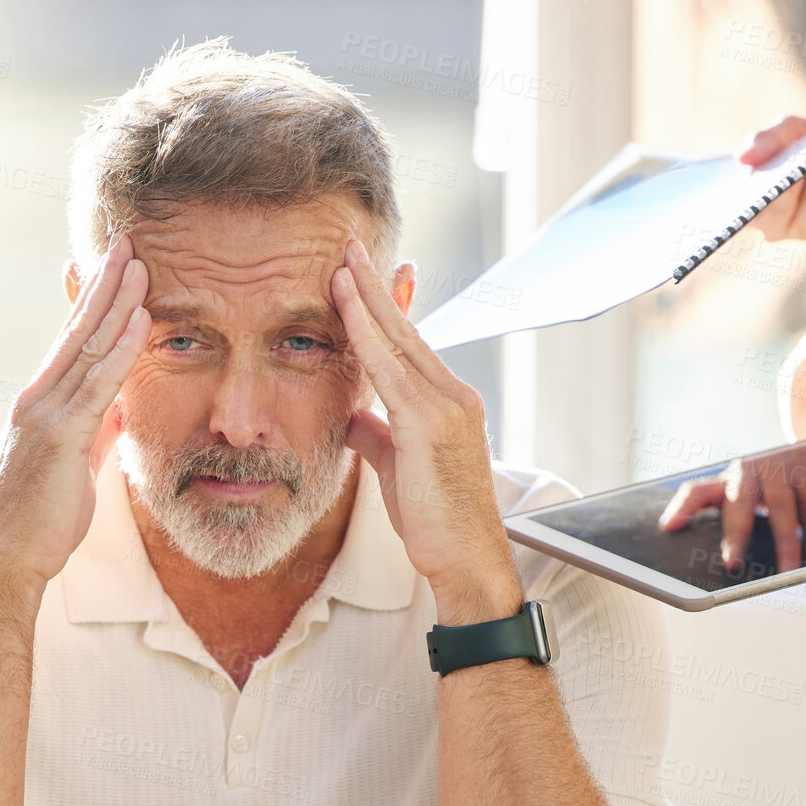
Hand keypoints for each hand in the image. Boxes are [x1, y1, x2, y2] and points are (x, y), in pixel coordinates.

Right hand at [0, 238, 150, 585]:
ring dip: (116, 302)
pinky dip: (120, 350)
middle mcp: (38, 398)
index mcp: (41, 403)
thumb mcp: (76, 467)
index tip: (113, 266)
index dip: (93, 301)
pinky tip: (139, 321)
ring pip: (86, 346)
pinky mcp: (59, 436)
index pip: (70, 341)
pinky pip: (96, 384)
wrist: (6, 560)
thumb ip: (95, 431)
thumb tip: (118, 408)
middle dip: (103, 283)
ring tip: (139, 262)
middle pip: (75, 328)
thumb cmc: (38, 521)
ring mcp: (45, 414)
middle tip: (126, 240)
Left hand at [331, 239, 520, 622]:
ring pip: (399, 340)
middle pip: (405, 328)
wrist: (465, 559)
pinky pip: (392, 370)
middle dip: (374, 285)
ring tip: (341, 261)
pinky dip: (368, 336)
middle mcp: (453, 395)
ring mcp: (447, 406)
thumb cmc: (434, 520)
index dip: (386, 305)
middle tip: (349, 245)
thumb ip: (376, 435)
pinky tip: (347, 311)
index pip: (409, 343)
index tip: (364, 272)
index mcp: (446, 402)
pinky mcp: (432, 424)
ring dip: (366, 298)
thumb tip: (353, 414)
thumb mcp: (397, 468)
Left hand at [658, 442, 805, 575]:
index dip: (682, 508)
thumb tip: (724, 566)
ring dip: (786, 549)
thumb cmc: (774, 484)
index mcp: (728, 479)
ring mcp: (784, 476)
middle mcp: (752, 473)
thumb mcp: (749, 492)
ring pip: (783, 515)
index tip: (669, 527)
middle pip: (740, 504)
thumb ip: (732, 516)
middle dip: (736, 536)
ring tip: (784, 577)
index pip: (697, 490)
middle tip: (731, 564)